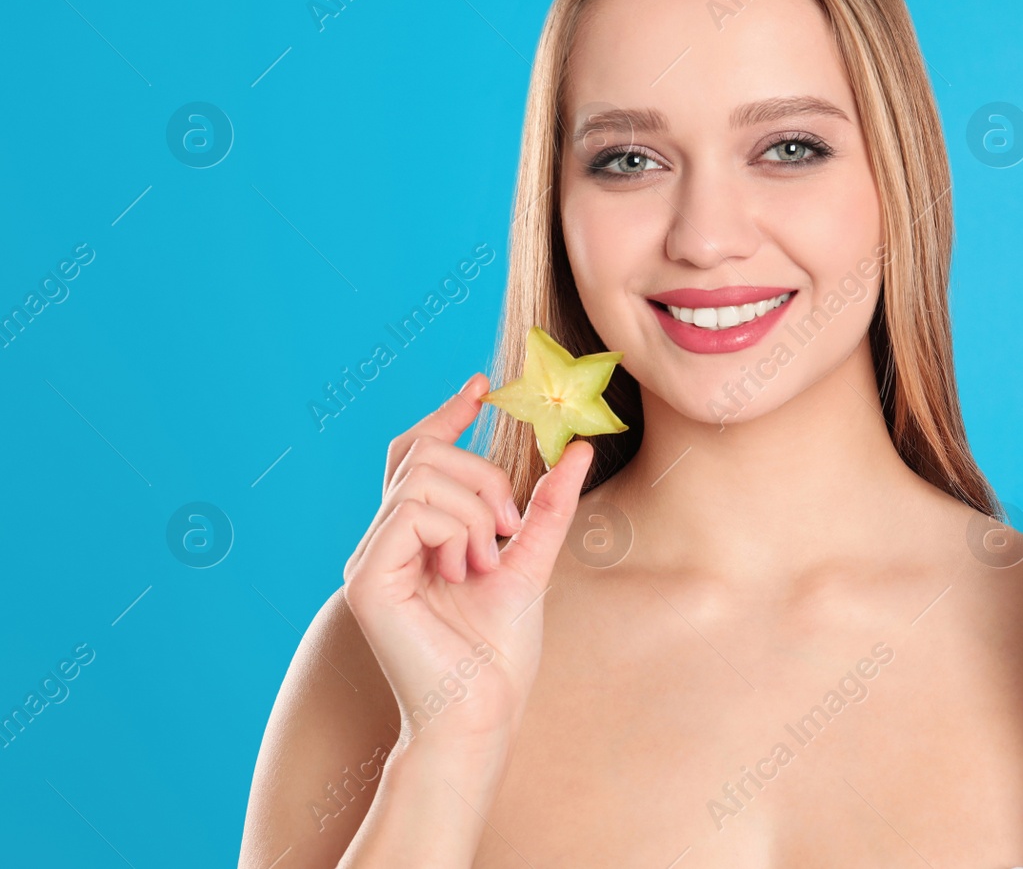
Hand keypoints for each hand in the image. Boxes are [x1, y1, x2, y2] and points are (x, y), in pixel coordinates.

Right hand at [342, 374, 591, 747]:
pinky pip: (413, 511)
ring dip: (474, 512)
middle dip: (482, 476)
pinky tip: (464, 571)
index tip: (484, 387)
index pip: (416, 454)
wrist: (483, 713)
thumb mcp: (533, 561)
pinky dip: (455, 532)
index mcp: (414, 538)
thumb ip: (549, 505)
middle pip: (424, 453)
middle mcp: (383, 542)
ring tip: (484, 563)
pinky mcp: (367, 579)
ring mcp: (369, 559)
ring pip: (423, 477)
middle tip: (507, 529)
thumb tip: (578, 447)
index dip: (446, 414)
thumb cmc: (499, 652)